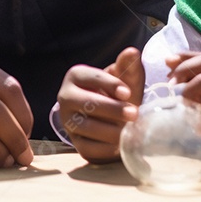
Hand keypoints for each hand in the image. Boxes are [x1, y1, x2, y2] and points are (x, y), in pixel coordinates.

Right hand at [57, 46, 143, 163]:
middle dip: (112, 109)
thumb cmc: (117, 93)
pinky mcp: (75, 142)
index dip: (109, 85)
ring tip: (131, 131)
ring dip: (111, 131)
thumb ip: (128, 66)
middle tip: (134, 114)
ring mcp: (68, 121)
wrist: (111, 116)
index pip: (90, 77)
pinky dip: (105, 149)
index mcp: (76, 76)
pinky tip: (121, 146)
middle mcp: (66, 97)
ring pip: (86, 127)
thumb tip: (132, 52)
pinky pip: (88, 148)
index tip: (127, 93)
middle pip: (86, 103)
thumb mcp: (124, 77)